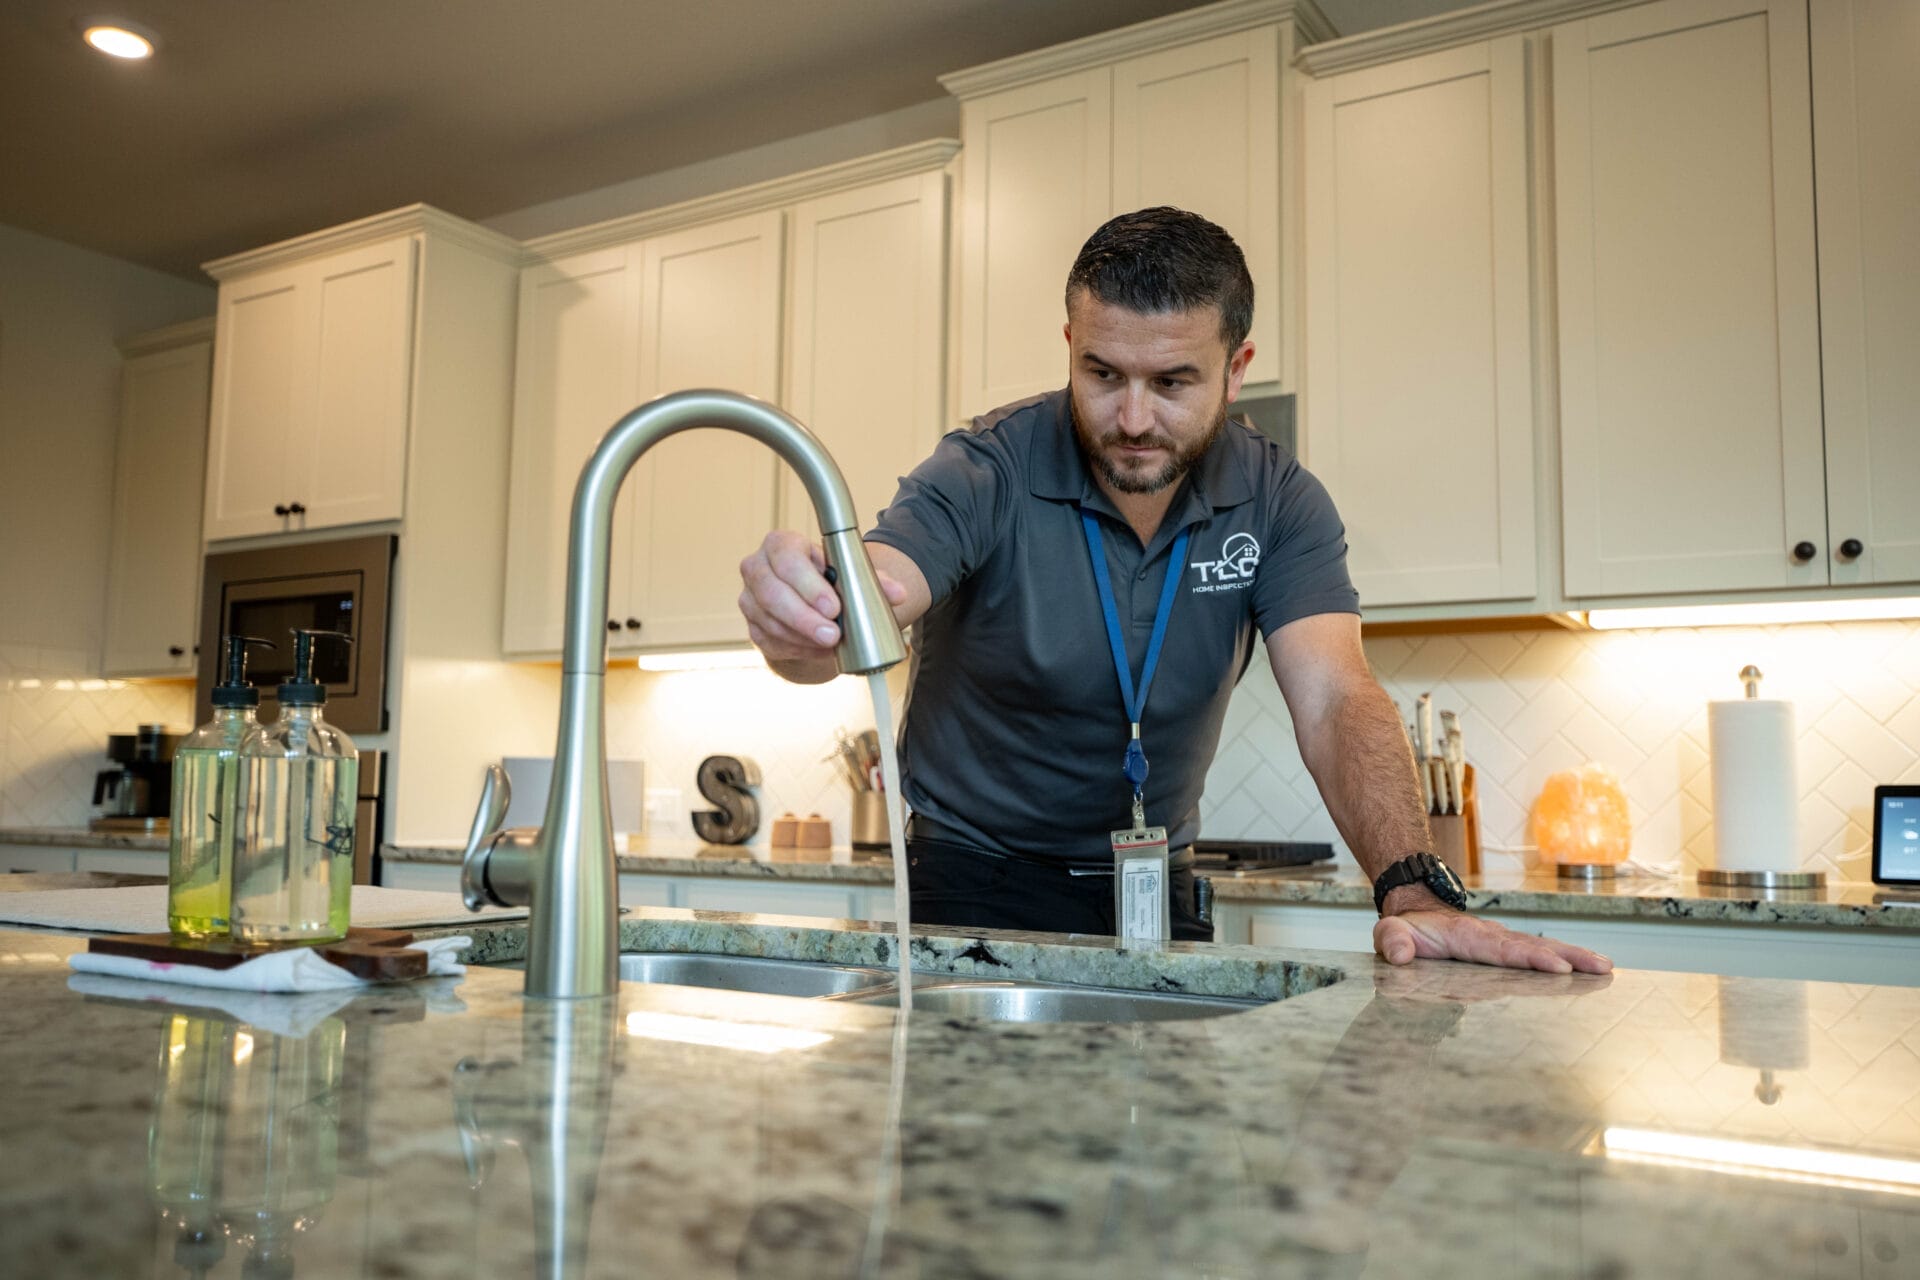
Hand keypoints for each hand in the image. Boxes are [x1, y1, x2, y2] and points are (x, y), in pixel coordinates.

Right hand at [738, 531, 907, 662]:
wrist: (809, 601)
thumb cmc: (827, 580)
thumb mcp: (848, 573)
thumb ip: (874, 580)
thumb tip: (899, 594)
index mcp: (781, 545)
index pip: (786, 559)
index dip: (808, 585)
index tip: (834, 607)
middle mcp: (757, 568)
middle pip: (771, 593)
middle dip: (804, 618)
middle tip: (833, 635)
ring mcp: (750, 598)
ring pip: (768, 621)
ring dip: (801, 637)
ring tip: (830, 645)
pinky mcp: (752, 625)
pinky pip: (768, 641)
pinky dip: (796, 649)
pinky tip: (819, 652)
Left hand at [1373, 887, 1611, 974]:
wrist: (1416, 909)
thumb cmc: (1406, 927)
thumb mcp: (1390, 933)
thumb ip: (1392, 941)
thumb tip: (1399, 954)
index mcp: (1468, 937)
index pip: (1503, 950)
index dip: (1531, 959)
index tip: (1558, 967)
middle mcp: (1492, 937)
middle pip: (1534, 947)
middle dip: (1568, 957)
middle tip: (1600, 967)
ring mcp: (1503, 941)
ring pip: (1543, 948)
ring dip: (1575, 957)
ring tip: (1606, 967)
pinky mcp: (1508, 948)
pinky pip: (1539, 953)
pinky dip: (1566, 958)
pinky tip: (1591, 969)